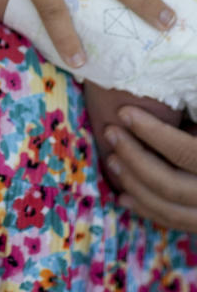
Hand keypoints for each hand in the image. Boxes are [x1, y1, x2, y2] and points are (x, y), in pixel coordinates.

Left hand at [104, 106, 196, 230]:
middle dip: (134, 157)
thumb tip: (183, 76)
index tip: (124, 111)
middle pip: (170, 184)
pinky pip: (176, 223)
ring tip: (112, 159)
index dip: (152, 132)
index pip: (185, 152)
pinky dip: (146, 210)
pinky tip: (124, 194)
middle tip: (110, 132)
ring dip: (133, 184)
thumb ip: (192, 113)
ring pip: (168, 208)